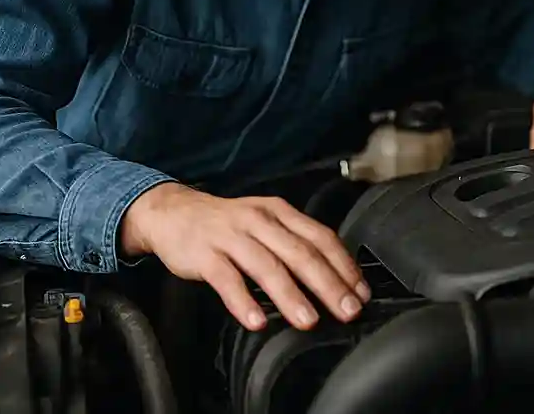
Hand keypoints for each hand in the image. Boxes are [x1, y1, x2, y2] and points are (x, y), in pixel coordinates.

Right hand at [120, 182, 369, 331]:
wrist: (173, 212)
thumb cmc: (227, 224)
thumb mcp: (265, 223)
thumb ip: (294, 244)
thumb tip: (334, 277)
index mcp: (280, 212)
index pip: (321, 237)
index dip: (343, 266)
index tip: (360, 292)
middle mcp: (259, 220)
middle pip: (300, 253)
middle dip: (327, 284)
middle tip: (346, 310)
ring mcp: (231, 236)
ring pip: (266, 266)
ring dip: (290, 295)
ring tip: (308, 320)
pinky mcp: (205, 254)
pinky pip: (226, 279)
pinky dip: (243, 301)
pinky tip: (257, 321)